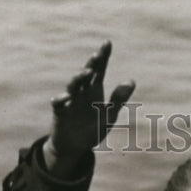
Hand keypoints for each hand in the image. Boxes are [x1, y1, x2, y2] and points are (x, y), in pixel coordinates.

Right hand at [44, 40, 135, 175]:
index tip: (108, 42)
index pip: (99, 69)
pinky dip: (62, 99)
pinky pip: (59, 103)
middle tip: (98, 55)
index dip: (103, 56)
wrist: (74, 147)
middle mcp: (81, 91)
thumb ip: (119, 99)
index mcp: (94, 90)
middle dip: (91, 63)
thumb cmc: (92, 130)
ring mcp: (69, 100)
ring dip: (79, 78)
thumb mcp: (109, 116)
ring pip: (73, 85)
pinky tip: (67, 97)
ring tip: (88, 72)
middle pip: (85, 74)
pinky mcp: (59, 112)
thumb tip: (131, 80)